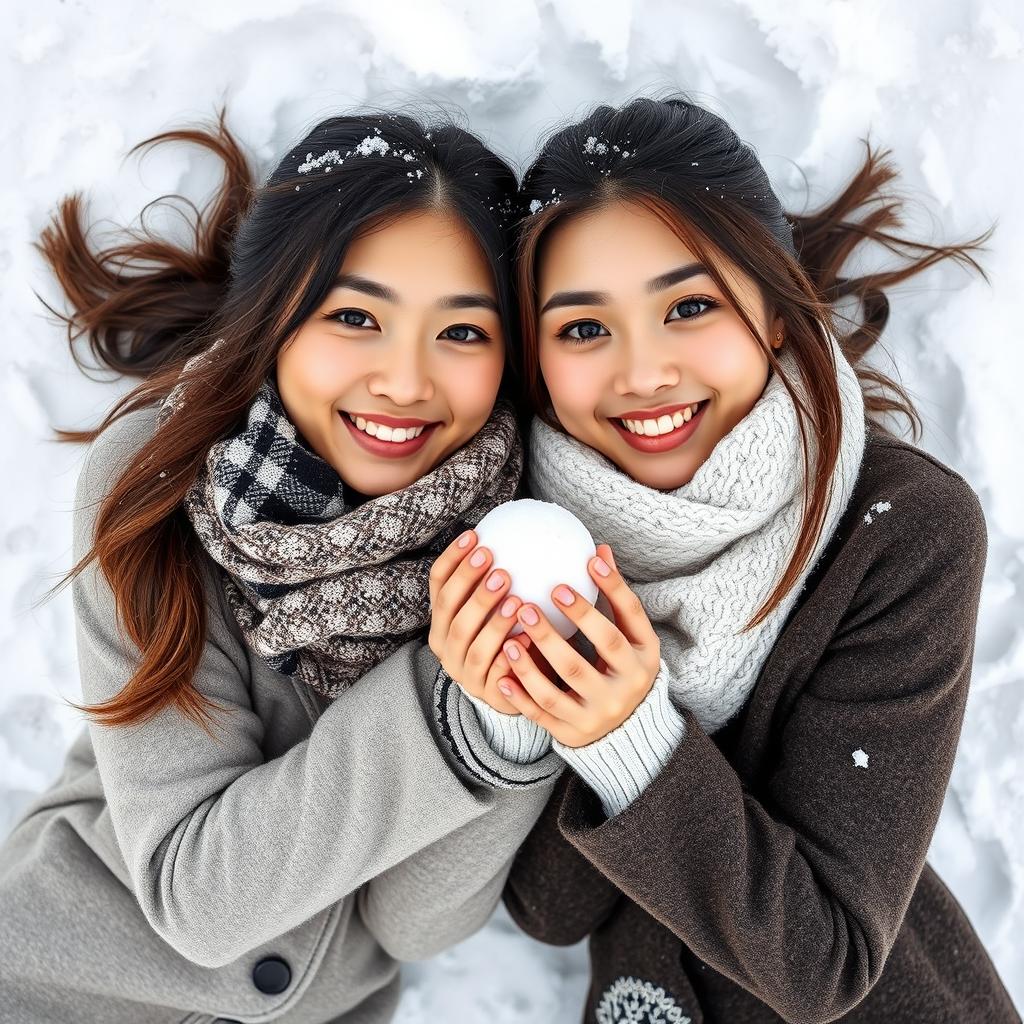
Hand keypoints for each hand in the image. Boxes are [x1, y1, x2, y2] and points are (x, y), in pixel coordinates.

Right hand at [428, 529, 528, 714]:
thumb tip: (517, 528)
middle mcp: (446, 645)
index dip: (453, 559)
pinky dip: (510, 656)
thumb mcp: (497, 606)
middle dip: (469, 584)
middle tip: (495, 562)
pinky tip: (526, 639)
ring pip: (472, 645)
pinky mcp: (487, 694)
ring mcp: (464, 672)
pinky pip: (496, 675)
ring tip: (516, 599)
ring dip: (493, 621)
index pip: (438, 584)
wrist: (519, 686)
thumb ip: (499, 576)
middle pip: (451, 611)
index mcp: (442, 618)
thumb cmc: (510, 635)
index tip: (475, 536)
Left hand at [495, 544, 660, 746]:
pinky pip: (543, 714)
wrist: (626, 732)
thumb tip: (600, 550)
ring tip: (511, 636)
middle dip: (565, 624)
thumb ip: (614, 598)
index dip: (612, 588)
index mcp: (644, 657)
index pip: (631, 618)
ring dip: (532, 661)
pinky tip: (501, 674)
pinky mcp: (574, 733)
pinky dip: (520, 695)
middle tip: (532, 601)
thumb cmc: (622, 668)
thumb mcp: (629, 637)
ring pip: (562, 687)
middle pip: (596, 652)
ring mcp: (599, 713)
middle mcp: (627, 687)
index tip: (587, 561)